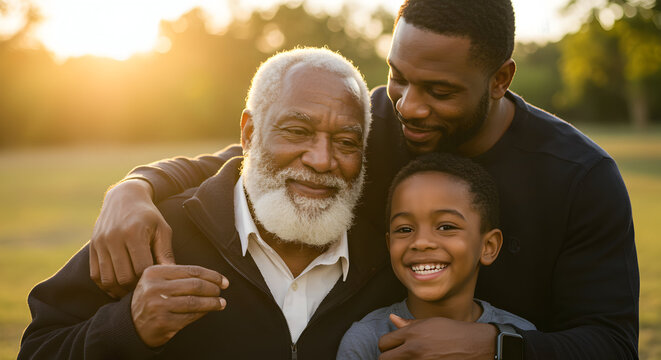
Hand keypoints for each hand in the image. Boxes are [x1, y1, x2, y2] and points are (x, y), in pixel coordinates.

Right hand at [90, 179, 174, 297]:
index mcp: (134, 232)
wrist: (124, 196)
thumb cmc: (149, 215)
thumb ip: (166, 252)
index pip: (141, 268)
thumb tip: (173, 274)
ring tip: (133, 291)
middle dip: (135, 287)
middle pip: (123, 276)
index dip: (150, 279)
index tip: (158, 282)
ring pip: (108, 279)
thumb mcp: (162, 229)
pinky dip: (106, 285)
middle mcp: (113, 238)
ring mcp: (100, 243)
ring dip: (120, 290)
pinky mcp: (92, 247)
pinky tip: (119, 286)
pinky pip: (95, 275)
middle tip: (146, 290)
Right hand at [131, 265, 229, 347]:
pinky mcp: (163, 322)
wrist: (130, 324)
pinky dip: (203, 313)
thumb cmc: (150, 300)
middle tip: (221, 290)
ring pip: (194, 301)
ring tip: (220, 303)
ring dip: (212, 302)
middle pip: (195, 285)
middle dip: (213, 288)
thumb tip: (212, 277)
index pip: (191, 270)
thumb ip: (178, 275)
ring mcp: (158, 306)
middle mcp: (154, 288)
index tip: (222, 280)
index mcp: (154, 272)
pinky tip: (208, 311)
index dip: (211, 275)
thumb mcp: (156, 281)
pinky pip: (190, 316)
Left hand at [378, 314, 496, 359]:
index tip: (394, 346)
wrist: (475, 346)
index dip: (387, 345)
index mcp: (412, 333)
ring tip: (412, 357)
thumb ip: (408, 324)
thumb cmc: (453, 332)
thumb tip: (392, 318)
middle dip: (389, 357)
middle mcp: (414, 348)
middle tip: (398, 355)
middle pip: (384, 359)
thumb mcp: (430, 323)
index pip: (383, 342)